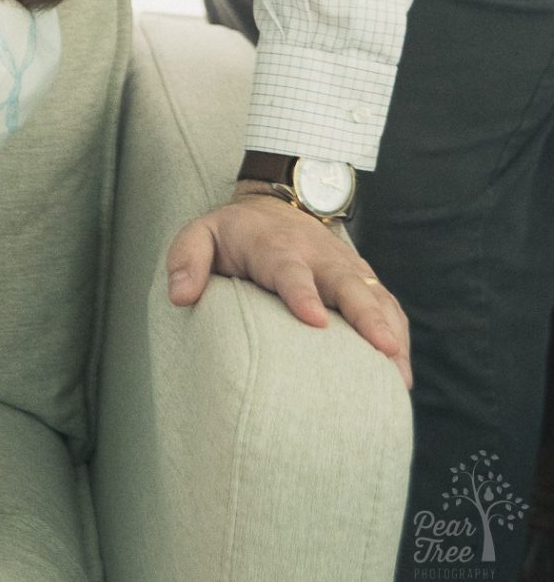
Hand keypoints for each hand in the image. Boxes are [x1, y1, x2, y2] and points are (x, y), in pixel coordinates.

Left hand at [165, 187, 412, 388]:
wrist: (275, 206)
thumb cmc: (234, 234)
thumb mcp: (201, 234)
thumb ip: (187, 259)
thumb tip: (180, 296)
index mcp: (274, 246)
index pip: (288, 269)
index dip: (302, 292)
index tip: (315, 320)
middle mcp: (317, 255)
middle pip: (345, 284)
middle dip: (365, 315)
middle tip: (382, 348)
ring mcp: (344, 268)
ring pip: (374, 297)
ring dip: (389, 331)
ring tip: (399, 375)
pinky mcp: (362, 282)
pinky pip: (387, 306)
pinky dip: (398, 335)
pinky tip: (401, 374)